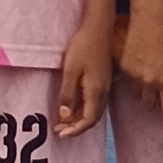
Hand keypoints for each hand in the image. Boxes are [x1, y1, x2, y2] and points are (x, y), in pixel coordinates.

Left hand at [53, 16, 115, 136]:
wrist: (98, 28)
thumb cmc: (83, 46)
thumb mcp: (70, 70)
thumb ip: (67, 94)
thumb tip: (65, 116)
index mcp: (96, 91)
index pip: (88, 120)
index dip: (75, 130)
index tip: (60, 134)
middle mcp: (103, 92)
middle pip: (92, 119)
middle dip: (76, 127)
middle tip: (58, 130)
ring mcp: (104, 86)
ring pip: (94, 111)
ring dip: (79, 119)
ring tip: (62, 121)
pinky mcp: (102, 80)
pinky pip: (94, 102)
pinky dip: (83, 109)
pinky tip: (72, 106)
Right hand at [119, 3, 162, 117]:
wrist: (148, 20)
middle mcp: (151, 82)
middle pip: (148, 104)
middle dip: (151, 100)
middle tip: (152, 91)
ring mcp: (135, 77)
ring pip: (136, 94)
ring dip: (139, 89)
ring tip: (142, 77)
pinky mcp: (122, 69)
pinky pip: (126, 82)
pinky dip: (129, 78)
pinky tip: (134, 67)